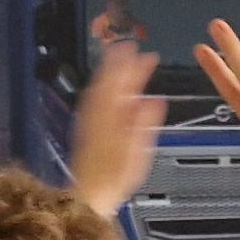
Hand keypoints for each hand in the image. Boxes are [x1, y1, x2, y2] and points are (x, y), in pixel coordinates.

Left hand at [68, 39, 165, 213]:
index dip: (135, 67)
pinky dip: (99, 86)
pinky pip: (91, 98)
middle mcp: (98, 115)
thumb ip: (145, 123)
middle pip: (108, 81)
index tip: (146, 54)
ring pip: (97, 88)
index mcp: (112, 118)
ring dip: (107, 71)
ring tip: (116, 57)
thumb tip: (154, 100)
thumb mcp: (137, 151)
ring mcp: (89, 120)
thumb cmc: (114, 178)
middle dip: (118, 62)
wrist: (89, 194)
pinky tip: (103, 86)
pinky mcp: (85, 128)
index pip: (124, 85)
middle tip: (128, 45)